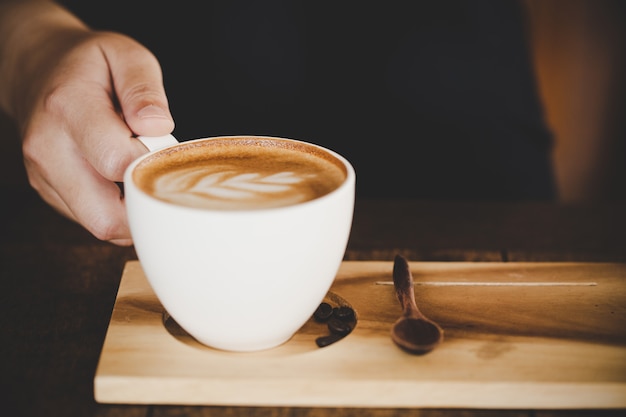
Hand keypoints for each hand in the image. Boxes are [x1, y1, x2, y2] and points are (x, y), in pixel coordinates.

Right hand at [16, 28, 173, 244]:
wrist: (39, 69)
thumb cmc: (90, 64)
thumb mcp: (126, 55)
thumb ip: (145, 89)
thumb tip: (158, 128)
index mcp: (68, 107)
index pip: (116, 162)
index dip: (151, 163)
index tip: (161, 146)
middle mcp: (48, 148)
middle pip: (105, 215)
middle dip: (145, 205)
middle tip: (160, 174)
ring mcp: (43, 175)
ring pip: (100, 226)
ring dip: (133, 211)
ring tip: (140, 172)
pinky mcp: (49, 192)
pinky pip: (93, 222)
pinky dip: (118, 210)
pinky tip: (123, 180)